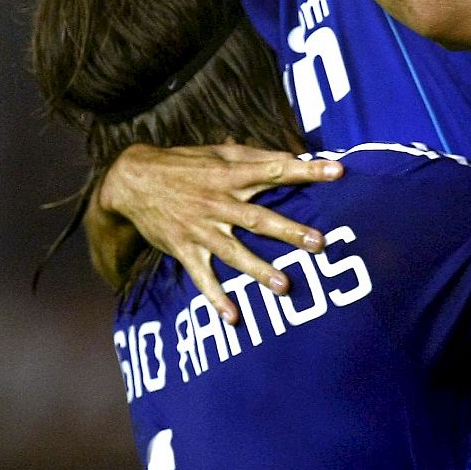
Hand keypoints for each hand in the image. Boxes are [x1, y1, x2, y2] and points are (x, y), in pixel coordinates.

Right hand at [100, 141, 343, 322]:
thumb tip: (291, 157)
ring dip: (259, 270)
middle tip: (319, 243)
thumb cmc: (183, 164)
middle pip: (259, 219)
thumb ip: (253, 155)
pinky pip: (202, 276)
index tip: (337, 170)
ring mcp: (200, 228)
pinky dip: (216, 297)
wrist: (133, 180)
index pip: (275, 170)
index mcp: (230, 174)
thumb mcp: (217, 152)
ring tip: (285, 286)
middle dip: (289, 232)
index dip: (306, 170)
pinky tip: (233, 317)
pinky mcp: (184, 248)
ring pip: (234, 251)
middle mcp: (218, 202)